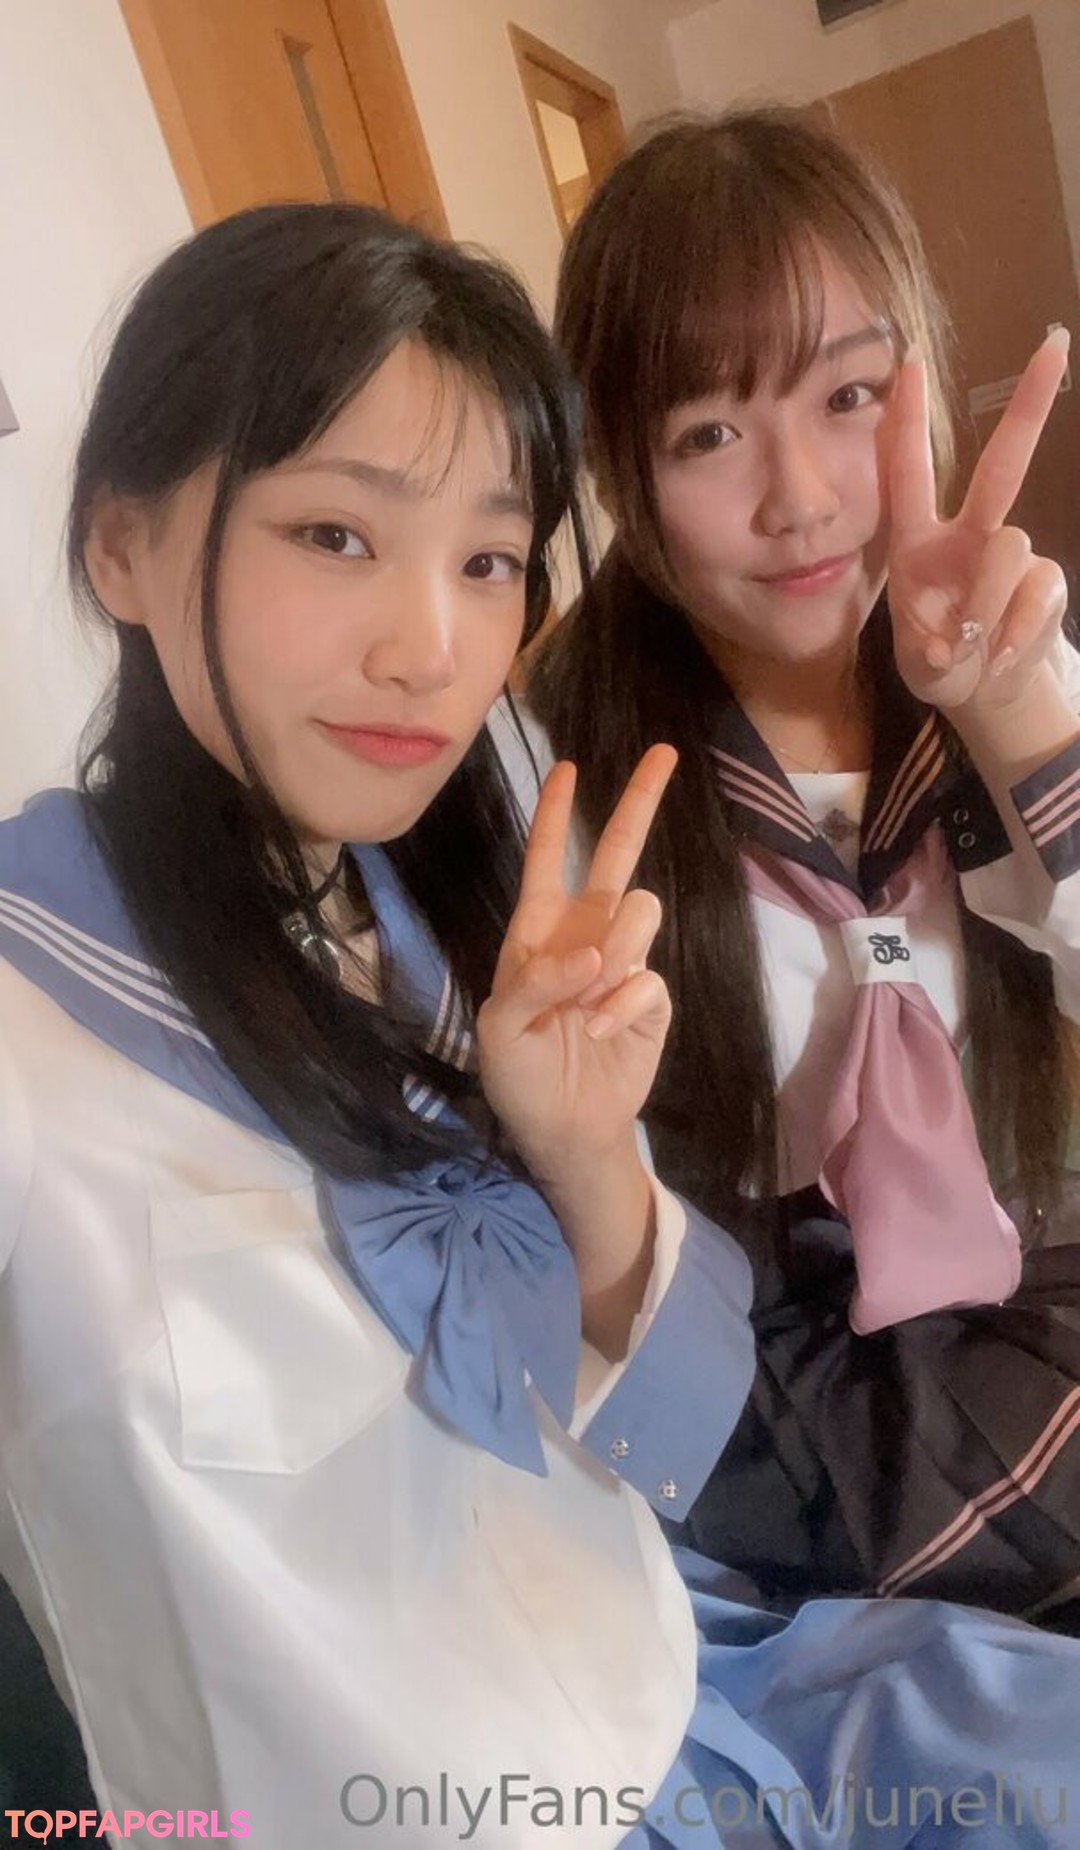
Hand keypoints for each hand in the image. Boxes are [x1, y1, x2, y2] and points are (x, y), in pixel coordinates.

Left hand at [477, 744, 676, 1185]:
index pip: (546, 860)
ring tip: (589, 1000)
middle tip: (665, 754)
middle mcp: (584, 934)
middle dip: (639, 802)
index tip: (568, 767)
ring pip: (641, 910)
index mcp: (538, 932)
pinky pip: (648, 976)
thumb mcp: (501, 1030)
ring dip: (617, 949)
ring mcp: (622, 962)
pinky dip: (622, 1004)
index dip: (555, 814)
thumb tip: (592, 955)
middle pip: (617, 854)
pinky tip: (599, 1031)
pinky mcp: (650, 997)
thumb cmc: (518, 1075)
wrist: (564, 1127)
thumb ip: (536, 982)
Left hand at [886, 329, 1068, 712]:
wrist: (980, 689)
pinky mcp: (1045, 583)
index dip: (907, 418)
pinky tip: (1000, 655)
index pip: (909, 470)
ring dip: (986, 601)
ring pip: (1009, 548)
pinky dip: (1016, 633)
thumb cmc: (938, 658)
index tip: (910, 359)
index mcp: (918, 542)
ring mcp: (1010, 556)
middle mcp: (967, 536)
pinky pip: (1036, 594)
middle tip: (1054, 348)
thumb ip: (930, 650)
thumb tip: (956, 642)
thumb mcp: (917, 659)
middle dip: (1028, 407)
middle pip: (1002, 465)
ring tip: (970, 642)